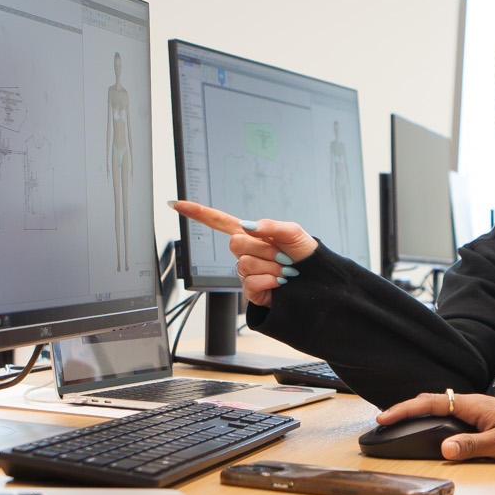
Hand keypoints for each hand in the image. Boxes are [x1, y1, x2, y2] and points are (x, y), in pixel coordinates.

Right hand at [170, 200, 317, 307]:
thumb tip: (247, 226)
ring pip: (245, 264)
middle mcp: (245, 252)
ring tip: (285, 270)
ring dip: (271, 267)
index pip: (219, 221)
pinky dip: (270, 281)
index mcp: (251, 234)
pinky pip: (250, 282)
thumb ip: (269, 225)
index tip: (177, 205)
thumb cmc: (305, 254)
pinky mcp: (251, 290)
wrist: (317, 281)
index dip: (198, 213)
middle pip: (235, 244)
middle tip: (282, 255)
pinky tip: (279, 282)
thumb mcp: (292, 232)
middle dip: (263, 249)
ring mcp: (246, 272)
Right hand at [377, 391, 494, 462]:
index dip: (405, 410)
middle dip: (406, 409)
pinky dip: (437, 419)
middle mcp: (475, 404)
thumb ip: (472, 446)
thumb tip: (445, 449)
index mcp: (474, 405)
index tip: (384, 417)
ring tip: (401, 422)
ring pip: (443, 407)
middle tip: (384, 420)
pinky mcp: (487, 419)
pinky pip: (454, 415)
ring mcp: (481, 411)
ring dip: (420, 412)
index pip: (431, 403)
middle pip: (433, 401)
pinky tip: (435, 428)